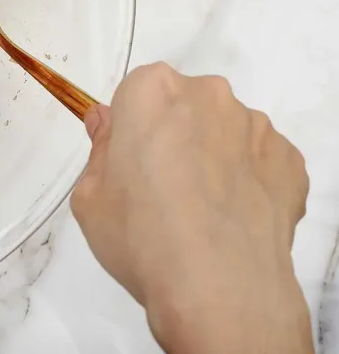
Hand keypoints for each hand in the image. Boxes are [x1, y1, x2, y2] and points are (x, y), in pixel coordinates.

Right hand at [72, 63, 310, 352]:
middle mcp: (207, 96)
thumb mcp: (89, 196)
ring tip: (200, 211)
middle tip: (159, 189)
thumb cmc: (141, 235)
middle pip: (182, 106)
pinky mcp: (289, 162)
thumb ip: (99, 149)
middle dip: (172, 136)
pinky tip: (231, 219)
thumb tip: (108, 125)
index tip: (126, 163)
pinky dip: (247, 182)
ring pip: (224, 132)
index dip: (128, 129)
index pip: (134, 93)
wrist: (219, 288)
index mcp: (151, 91)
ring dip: (211, 157)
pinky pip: (260, 162)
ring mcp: (255, 128)